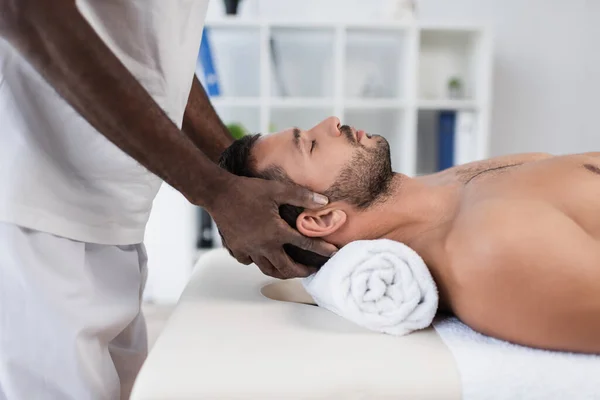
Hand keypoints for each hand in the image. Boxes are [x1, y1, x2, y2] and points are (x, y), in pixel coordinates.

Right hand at [208, 175, 337, 278]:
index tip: (333, 254)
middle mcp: (263, 245)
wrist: (218, 193)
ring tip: (291, 271)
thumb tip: (324, 202)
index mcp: (276, 232)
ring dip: (282, 273)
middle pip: (287, 268)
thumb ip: (302, 196)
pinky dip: (258, 263)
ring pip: (268, 269)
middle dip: (303, 271)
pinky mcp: (236, 248)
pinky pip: (249, 262)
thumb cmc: (247, 189)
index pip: (306, 245)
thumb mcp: (277, 189)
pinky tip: (263, 258)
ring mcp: (248, 249)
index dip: (322, 250)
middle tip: (312, 270)